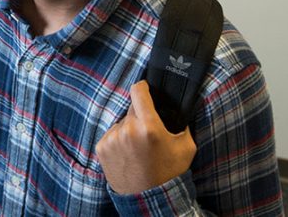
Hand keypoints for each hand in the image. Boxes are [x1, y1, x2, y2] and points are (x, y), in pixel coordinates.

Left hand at [95, 80, 196, 194]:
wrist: (149, 199)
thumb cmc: (169, 174)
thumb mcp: (186, 147)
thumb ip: (183, 124)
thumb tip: (179, 108)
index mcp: (149, 127)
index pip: (138, 91)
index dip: (143, 88)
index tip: (146, 89)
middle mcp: (128, 130)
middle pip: (132, 108)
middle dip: (140, 116)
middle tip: (148, 132)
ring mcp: (113, 139)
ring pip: (121, 122)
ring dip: (129, 129)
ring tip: (138, 148)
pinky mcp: (102, 148)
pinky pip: (111, 135)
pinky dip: (118, 140)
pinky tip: (128, 154)